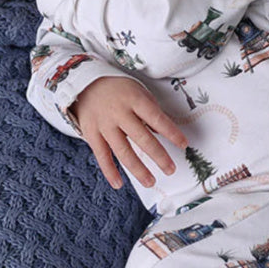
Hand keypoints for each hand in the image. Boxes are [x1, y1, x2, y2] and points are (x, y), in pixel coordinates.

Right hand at [72, 77, 188, 189]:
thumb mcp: (138, 92)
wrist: (85, 83)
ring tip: (150, 182)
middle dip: (158, 156)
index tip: (183, 144)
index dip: (171, 132)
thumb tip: (164, 133)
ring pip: (123, 151)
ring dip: (138, 169)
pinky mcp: (91, 133)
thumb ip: (151, 112)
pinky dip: (110, 171)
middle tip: (170, 170)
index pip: (157, 118)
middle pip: (142, 138)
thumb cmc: (119, 90)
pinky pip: (102, 155)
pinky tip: (119, 184)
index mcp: (134, 99)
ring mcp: (104, 124)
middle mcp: (119, 113)